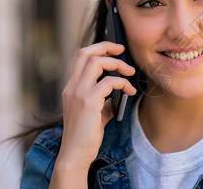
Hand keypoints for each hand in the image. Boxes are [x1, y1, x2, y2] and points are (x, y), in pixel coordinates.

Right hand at [51, 42, 135, 186]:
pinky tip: (130, 92)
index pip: (81, 57)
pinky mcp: (88, 102)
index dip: (99, 48)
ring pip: (97, 62)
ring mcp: (78, 93)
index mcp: (72, 87)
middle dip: (107, 47)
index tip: (115, 50)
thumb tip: (120, 90)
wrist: (75, 155)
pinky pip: (109, 82)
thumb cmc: (86, 135)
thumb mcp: (95, 112)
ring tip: (130, 73)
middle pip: (86, 52)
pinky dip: (123, 83)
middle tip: (123, 51)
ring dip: (118, 64)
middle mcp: (72, 87)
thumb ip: (104, 98)